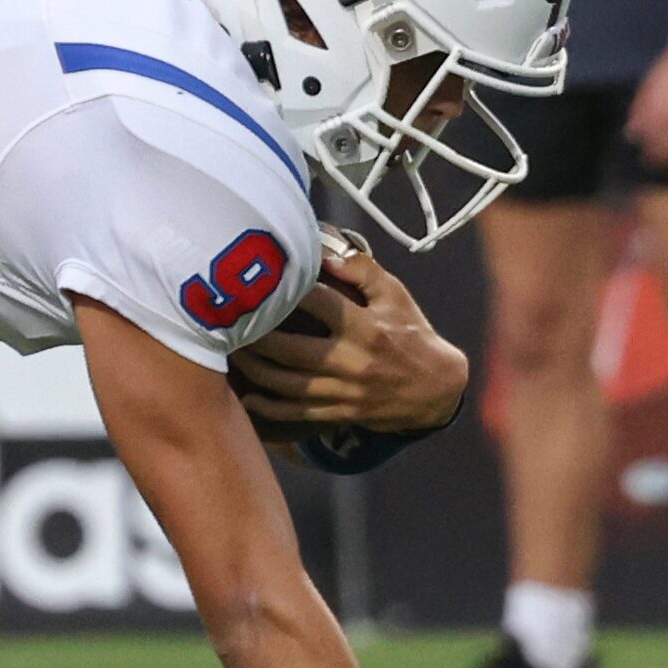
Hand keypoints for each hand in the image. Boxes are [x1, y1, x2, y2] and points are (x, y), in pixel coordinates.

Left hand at [232, 236, 467, 432]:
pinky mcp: (337, 412)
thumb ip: (363, 271)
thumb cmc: (412, 335)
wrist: (436, 389)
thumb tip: (326, 254)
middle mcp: (352, 362)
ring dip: (252, 368)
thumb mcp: (396, 296)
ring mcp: (343, 391)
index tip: (263, 281)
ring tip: (231, 351)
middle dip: (255, 336)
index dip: (288, 290)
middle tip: (230, 322)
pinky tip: (245, 393)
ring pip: (284, 383)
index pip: (319, 303)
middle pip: (289, 349)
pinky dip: (265, 405)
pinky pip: (293, 412)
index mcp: (367, 328)